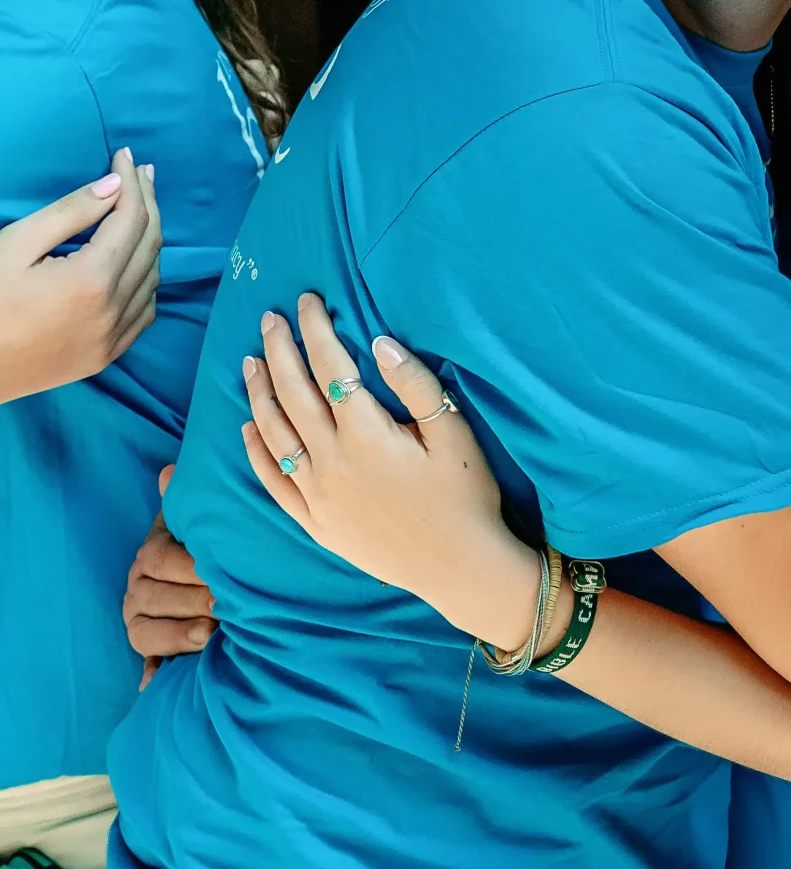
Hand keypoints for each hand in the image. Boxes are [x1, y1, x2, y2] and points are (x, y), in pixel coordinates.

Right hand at [0, 152, 160, 402]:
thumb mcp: (15, 245)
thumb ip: (69, 213)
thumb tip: (114, 184)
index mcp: (92, 280)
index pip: (131, 218)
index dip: (131, 182)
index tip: (126, 155)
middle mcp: (113, 311)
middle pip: (149, 244)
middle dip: (148, 202)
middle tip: (142, 172)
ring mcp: (112, 339)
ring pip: (152, 278)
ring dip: (149, 239)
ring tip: (140, 208)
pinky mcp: (105, 357)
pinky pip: (144, 312)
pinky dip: (146, 280)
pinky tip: (136, 263)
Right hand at [125, 472, 214, 685]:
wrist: (215, 575)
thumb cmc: (212, 546)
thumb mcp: (200, 522)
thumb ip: (186, 501)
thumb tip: (169, 472)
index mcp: (151, 555)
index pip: (161, 559)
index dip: (190, 567)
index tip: (219, 573)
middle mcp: (137, 587)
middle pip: (154, 597)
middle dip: (191, 601)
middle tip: (224, 605)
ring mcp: (139, 619)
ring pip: (146, 631)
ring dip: (178, 635)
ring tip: (210, 634)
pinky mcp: (148, 648)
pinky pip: (145, 662)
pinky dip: (151, 672)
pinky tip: (156, 683)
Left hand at [240, 296, 537, 646]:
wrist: (459, 567)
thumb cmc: (465, 496)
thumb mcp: (453, 434)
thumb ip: (415, 385)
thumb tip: (379, 343)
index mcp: (367, 434)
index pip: (330, 368)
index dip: (315, 330)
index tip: (306, 301)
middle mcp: (333, 461)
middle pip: (294, 394)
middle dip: (279, 350)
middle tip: (268, 318)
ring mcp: (318, 494)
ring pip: (275, 433)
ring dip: (259, 393)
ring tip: (249, 362)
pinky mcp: (314, 521)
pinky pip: (273, 481)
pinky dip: (257, 451)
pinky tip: (247, 428)